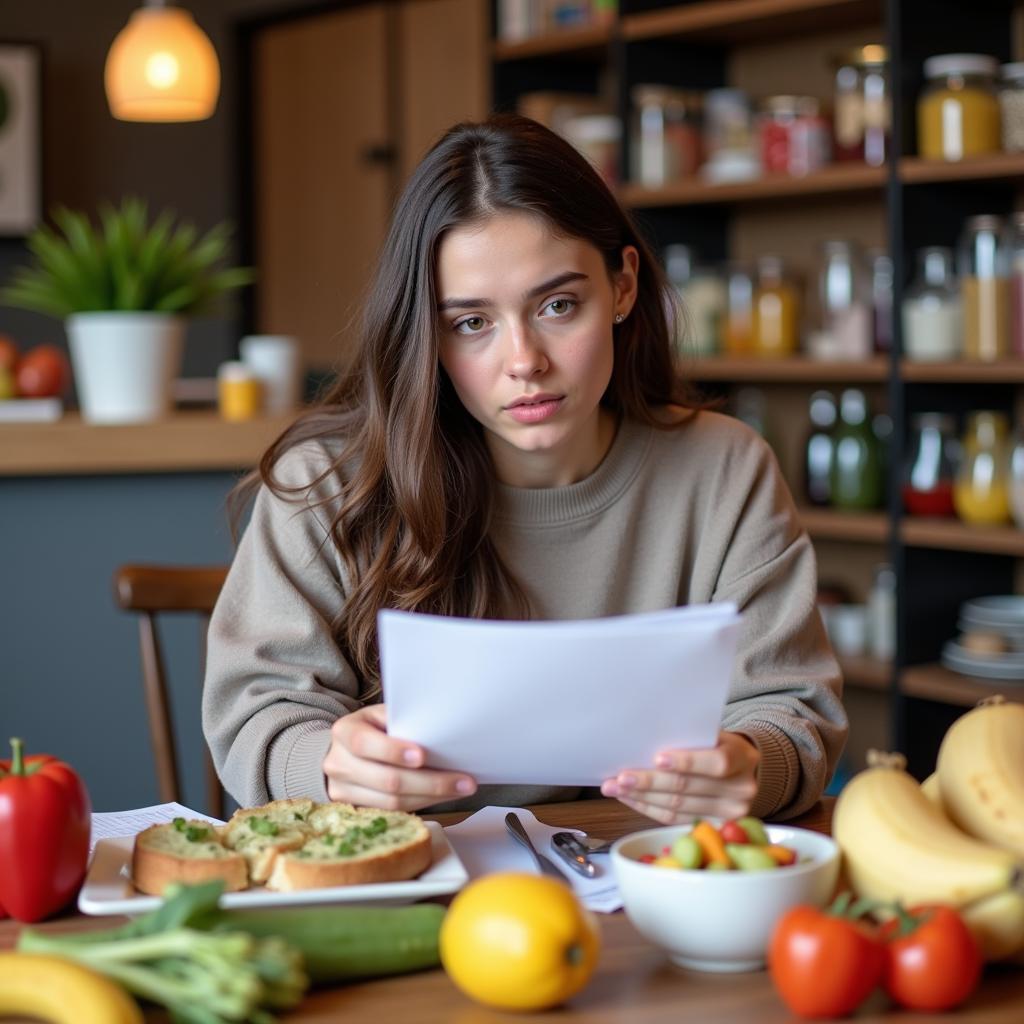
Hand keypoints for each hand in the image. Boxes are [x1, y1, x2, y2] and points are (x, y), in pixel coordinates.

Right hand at [322, 704, 476, 810]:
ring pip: (393, 802)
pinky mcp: (355, 812)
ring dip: (432, 797)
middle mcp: (338, 764)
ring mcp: (343, 792)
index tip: (423, 756)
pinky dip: (422, 804)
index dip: (393, 751)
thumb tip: (441, 729)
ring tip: (461, 790)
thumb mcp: (380, 716)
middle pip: (386, 780)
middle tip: (464, 781)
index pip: (364, 743)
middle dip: (430, 782)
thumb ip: (402, 720)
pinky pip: (393, 813)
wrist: (342, 753)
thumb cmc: (372, 729)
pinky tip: (443, 796)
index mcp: (344, 732)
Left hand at [600, 731, 759, 824]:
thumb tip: (646, 738)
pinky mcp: (711, 826)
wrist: (740, 768)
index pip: (717, 762)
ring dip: (642, 797)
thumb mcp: (711, 733)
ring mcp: (729, 813)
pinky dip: (649, 808)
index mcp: (743, 758)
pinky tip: (631, 798)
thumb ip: (689, 736)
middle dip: (650, 782)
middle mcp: (741, 789)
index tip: (657, 758)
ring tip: (616, 788)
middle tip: (620, 777)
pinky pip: (674, 820)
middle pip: (689, 788)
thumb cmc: (717, 745)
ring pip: (678, 806)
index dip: (687, 762)